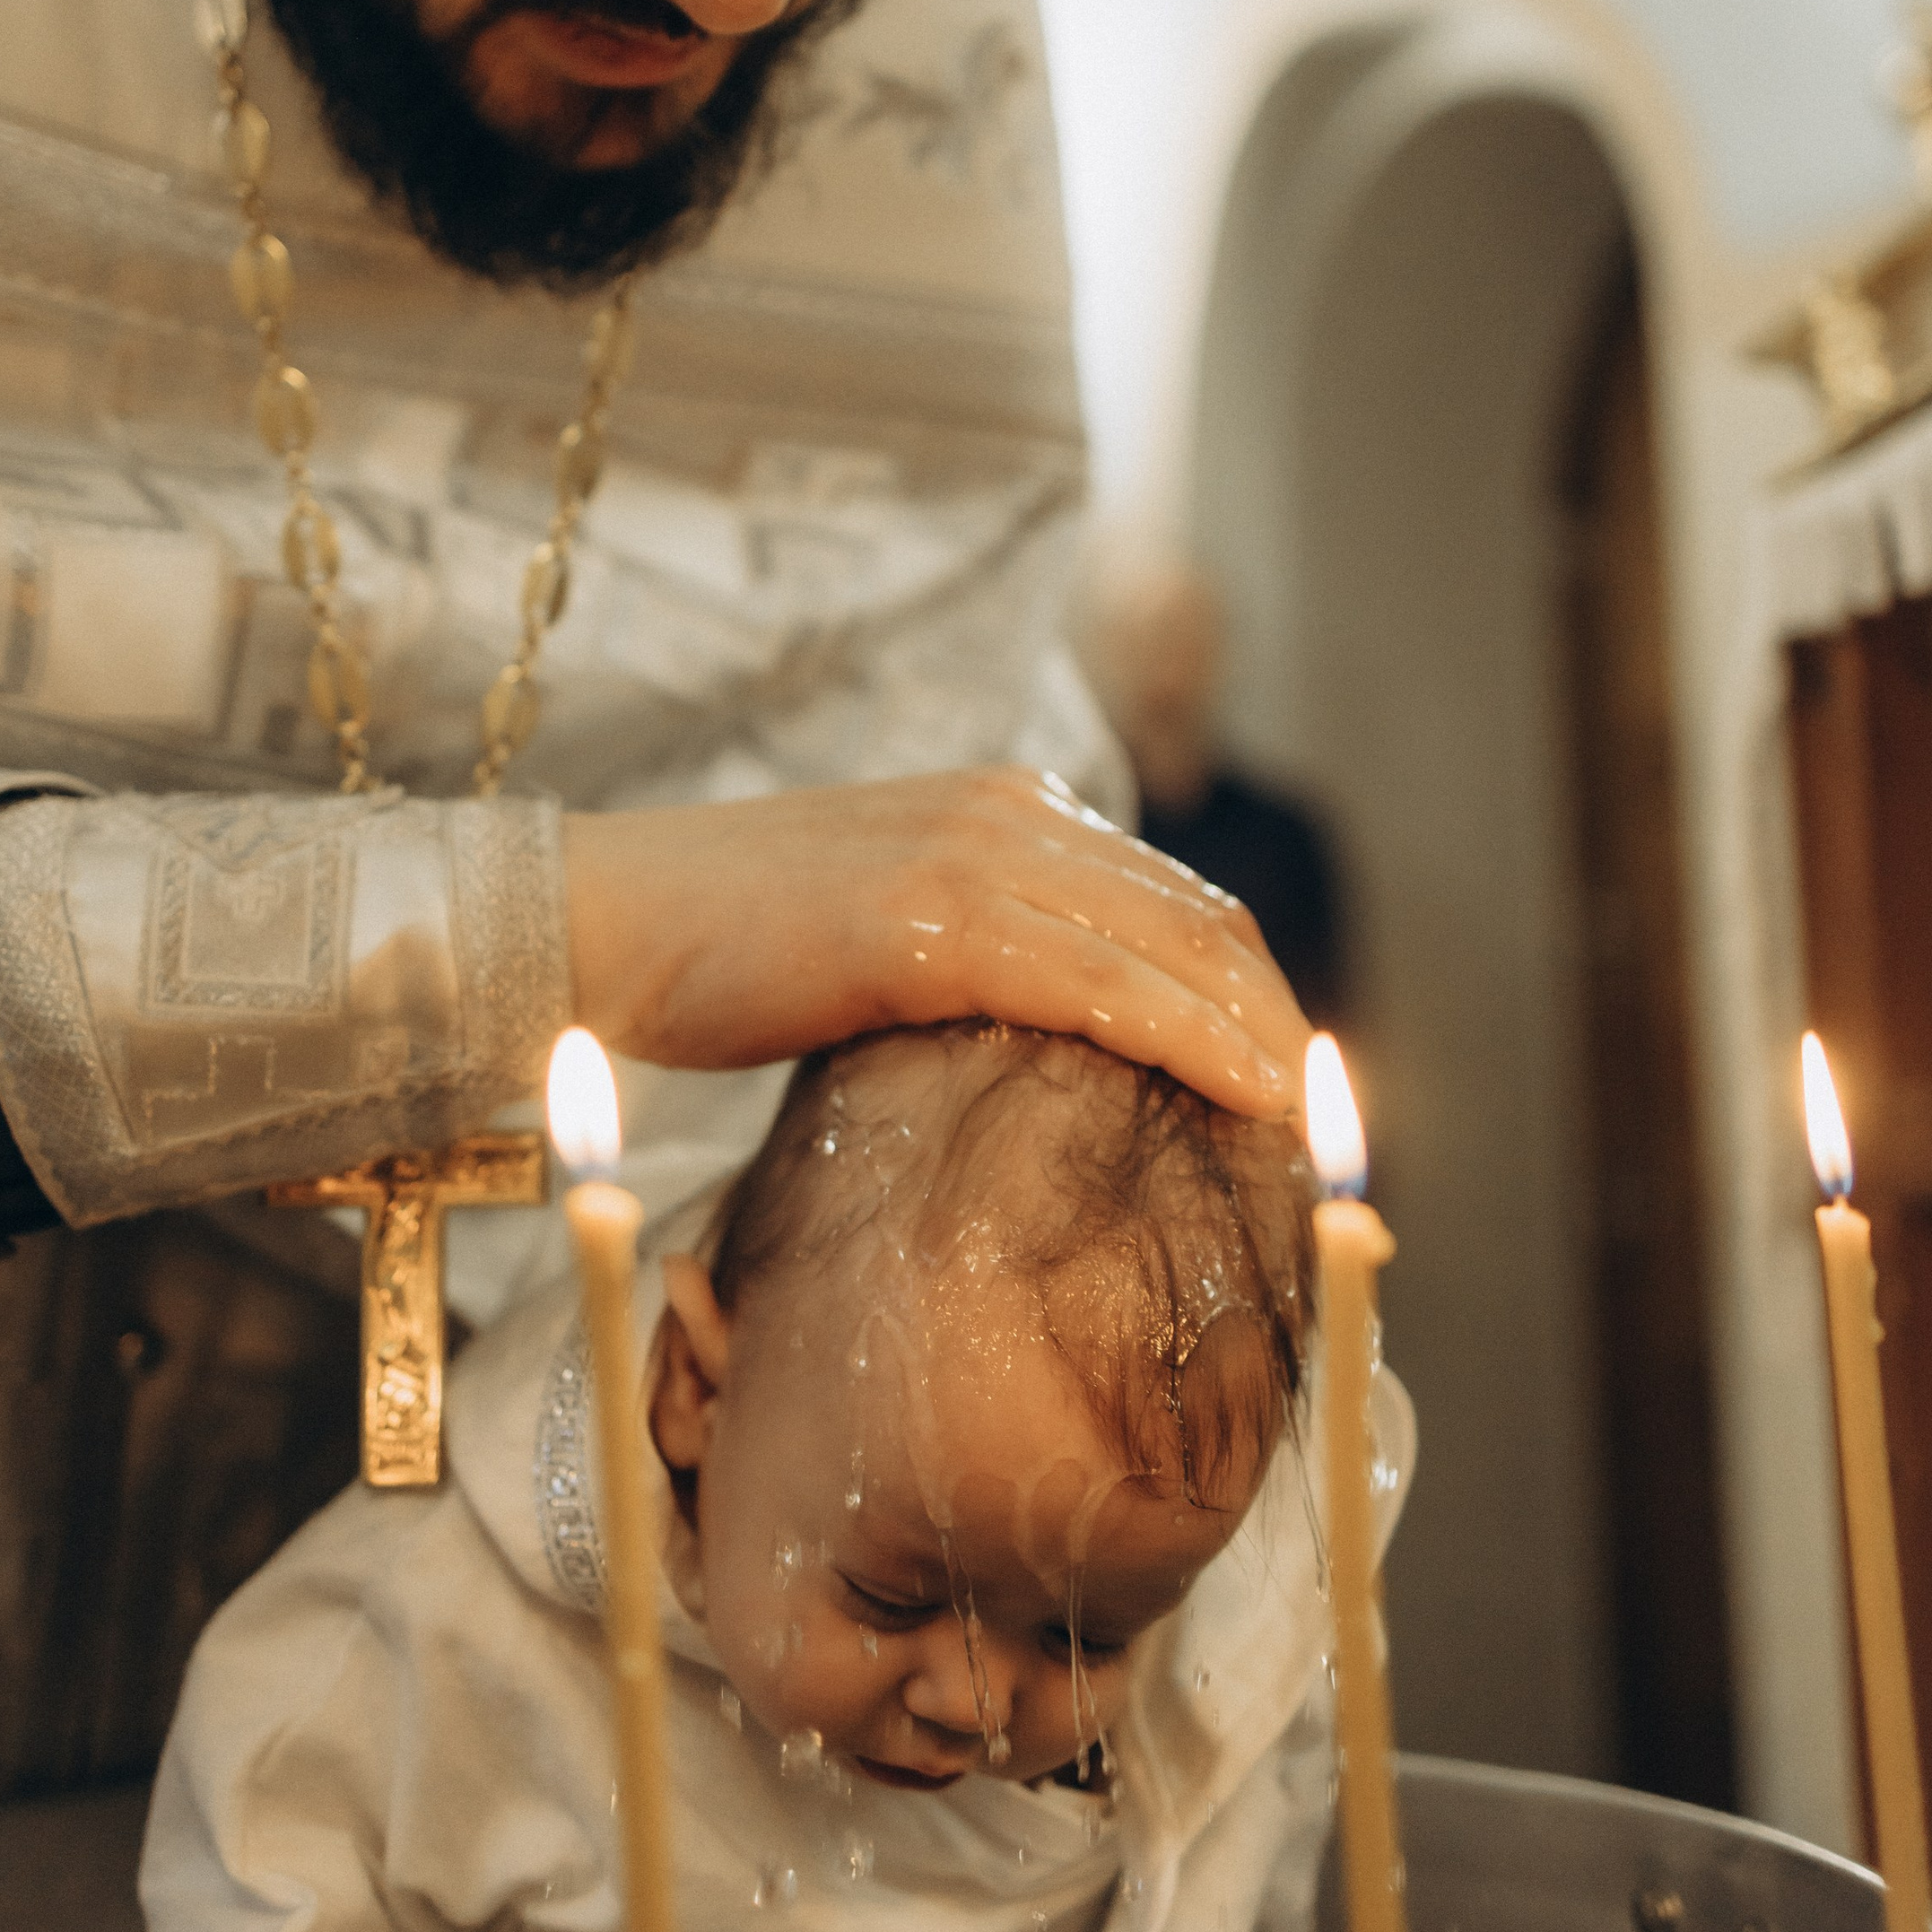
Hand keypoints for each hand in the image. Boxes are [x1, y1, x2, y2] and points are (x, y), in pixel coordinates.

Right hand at [566, 768, 1305, 1115]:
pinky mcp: (929, 920)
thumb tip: (1053, 1045)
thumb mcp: (882, 942)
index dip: (1247, 984)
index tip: (1291, 1073)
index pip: (1172, 895)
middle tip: (1330, 1115)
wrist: (601, 923)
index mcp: (1002, 808)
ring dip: (1256, 1033)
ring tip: (1309, 1123)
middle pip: (1199, 914)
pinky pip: (1098, 984)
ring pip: (1170, 945)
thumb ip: (978, 955)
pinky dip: (1187, 1040)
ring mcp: (971, 857)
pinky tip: (1238, 1095)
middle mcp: (1006, 813)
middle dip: (1276, 1013)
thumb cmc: (723, 954)